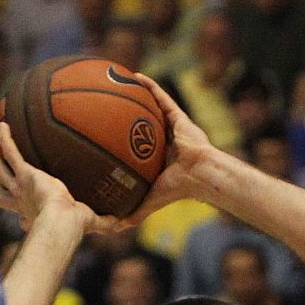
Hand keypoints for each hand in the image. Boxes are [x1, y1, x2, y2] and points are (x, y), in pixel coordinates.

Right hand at [0, 123, 115, 233]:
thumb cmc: (74, 226)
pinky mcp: (24, 174)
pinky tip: (4, 126)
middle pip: (1, 193)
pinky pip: (12, 153)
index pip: (22, 216)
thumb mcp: (91, 222)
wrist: (62, 221)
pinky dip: (6, 140)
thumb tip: (120, 223)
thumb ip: (104, 223)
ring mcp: (20, 187)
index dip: (21, 217)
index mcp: (35, 214)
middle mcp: (23, 201)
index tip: (22, 217)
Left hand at [113, 72, 218, 226]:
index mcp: (156, 157)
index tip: (104, 132)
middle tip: (104, 104)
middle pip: (141, 121)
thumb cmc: (179, 188)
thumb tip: (114, 228)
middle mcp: (162, 139)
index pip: (136, 145)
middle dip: (126, 112)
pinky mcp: (178, 115)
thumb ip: (135, 212)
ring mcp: (171, 126)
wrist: (201, 175)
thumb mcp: (151, 200)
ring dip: (136, 93)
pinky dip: (148, 86)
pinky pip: (160, 96)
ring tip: (117, 81)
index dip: (122, 138)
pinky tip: (134, 76)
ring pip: (150, 105)